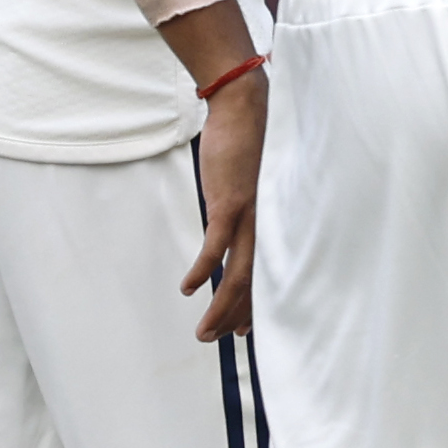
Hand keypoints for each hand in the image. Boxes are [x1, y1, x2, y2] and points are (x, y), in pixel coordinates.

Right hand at [183, 69, 265, 342]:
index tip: (240, 329)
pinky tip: (189, 288)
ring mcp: (245, 213)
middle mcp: (257, 222)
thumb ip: (230, 202)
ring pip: (238, 272)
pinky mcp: (229, 200)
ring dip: (221, 306)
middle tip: (216, 338)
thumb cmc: (237, 143)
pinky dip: (203, 268)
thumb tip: (221, 216)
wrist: (242, 109)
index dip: (249, 303)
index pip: (258, 271)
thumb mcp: (234, 181)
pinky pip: (216, 243)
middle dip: (234, 315)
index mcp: (258, 220)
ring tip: (205, 331)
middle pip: (251, 281)